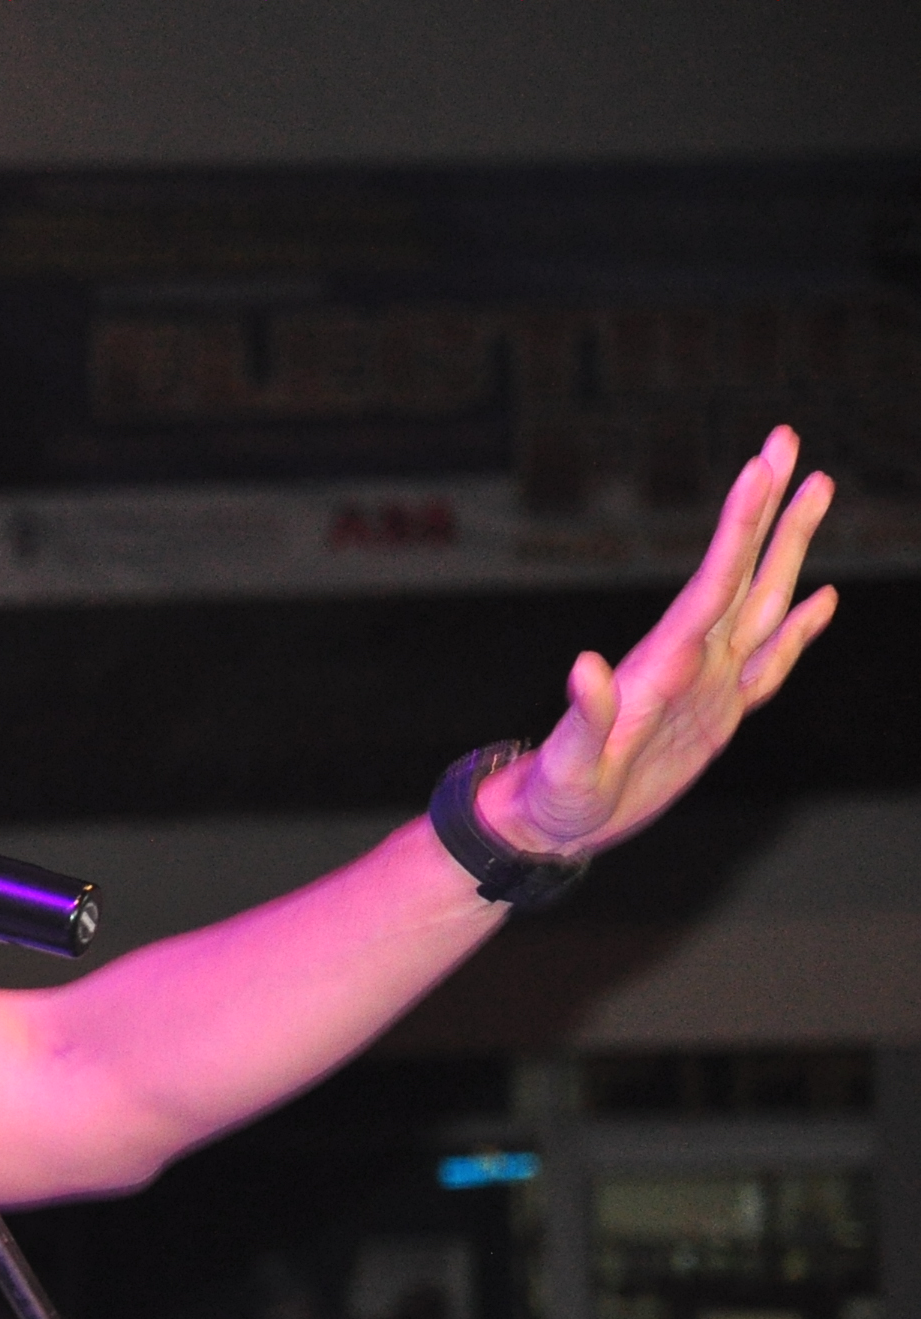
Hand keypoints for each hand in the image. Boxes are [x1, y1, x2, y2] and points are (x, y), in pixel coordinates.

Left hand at [484, 424, 837, 857]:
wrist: (552, 823)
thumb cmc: (554, 794)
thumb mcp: (570, 763)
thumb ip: (583, 717)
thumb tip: (585, 667)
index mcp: (662, 663)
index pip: (712, 582)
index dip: (739, 526)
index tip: (759, 467)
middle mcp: (689, 659)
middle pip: (742, 569)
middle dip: (768, 506)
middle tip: (786, 437)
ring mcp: (708, 682)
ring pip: (765, 601)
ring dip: (790, 546)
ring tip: (817, 487)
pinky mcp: (718, 713)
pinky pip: (770, 664)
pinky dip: (799, 630)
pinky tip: (822, 597)